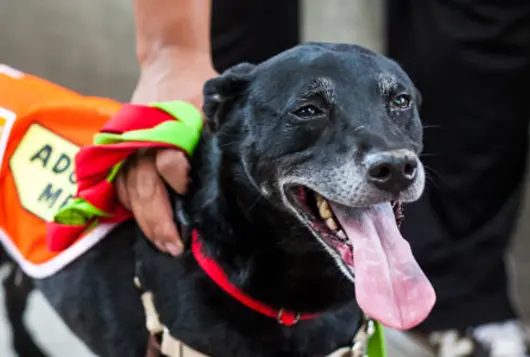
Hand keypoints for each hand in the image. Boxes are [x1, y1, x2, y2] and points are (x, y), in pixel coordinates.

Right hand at [116, 47, 216, 255]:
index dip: (178, 177)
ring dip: (145, 221)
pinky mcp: (121, 151)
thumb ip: (216, 136)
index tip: (190, 193)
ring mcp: (127, 147)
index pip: (167, 159)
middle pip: (144, 186)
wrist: (170, 64)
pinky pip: (119, 185)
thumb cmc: (197, 88)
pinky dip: (129, 207)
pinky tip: (144, 227)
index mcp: (166, 127)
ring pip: (130, 191)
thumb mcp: (213, 105)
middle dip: (159, 220)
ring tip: (163, 245)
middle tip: (174, 247)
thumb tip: (233, 175)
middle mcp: (141, 140)